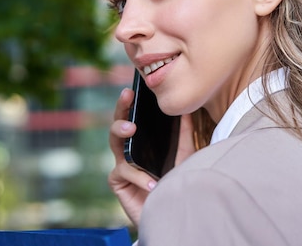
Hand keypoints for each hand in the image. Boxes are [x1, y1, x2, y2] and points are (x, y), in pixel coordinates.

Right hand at [108, 88, 196, 226]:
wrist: (172, 214)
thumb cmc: (176, 183)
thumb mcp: (184, 156)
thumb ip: (184, 135)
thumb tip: (186, 110)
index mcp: (142, 141)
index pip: (134, 117)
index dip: (130, 103)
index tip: (132, 89)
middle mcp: (129, 150)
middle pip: (118, 124)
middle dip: (121, 108)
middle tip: (126, 96)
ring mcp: (121, 165)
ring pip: (115, 143)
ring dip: (121, 132)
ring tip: (131, 129)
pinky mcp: (118, 182)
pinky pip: (123, 172)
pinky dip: (138, 177)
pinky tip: (151, 183)